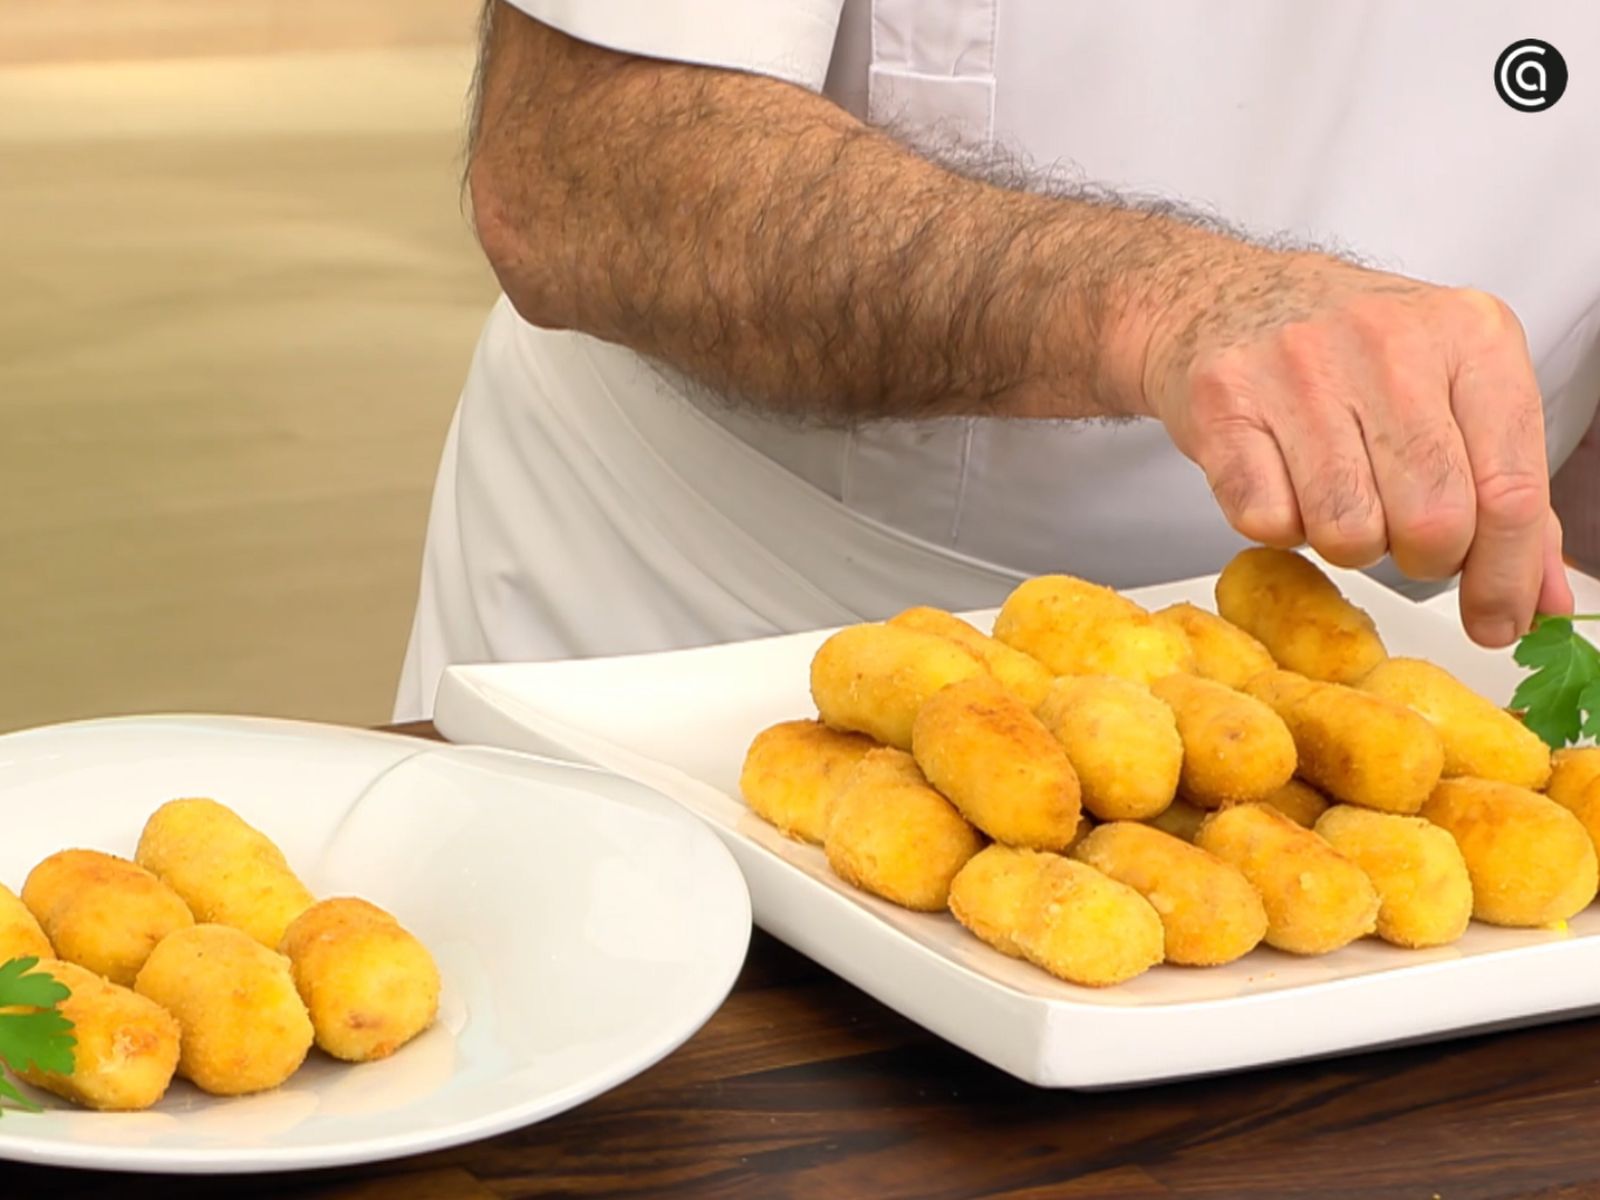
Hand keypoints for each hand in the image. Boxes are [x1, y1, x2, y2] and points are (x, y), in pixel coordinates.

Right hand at [1139, 248, 1566, 646]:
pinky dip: (1277, 524)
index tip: (1496, 621)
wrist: (1230, 296)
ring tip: (1339, 496)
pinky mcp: (1225, 400)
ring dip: (1345, 541)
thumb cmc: (1350, 354)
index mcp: (1472, 334)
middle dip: (1421, 558)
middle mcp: (1390, 342)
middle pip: (1434, 523)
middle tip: (1400, 534)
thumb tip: (1540, 601)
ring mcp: (1300, 367)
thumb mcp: (1451, 392)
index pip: (1512, 491)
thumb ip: (1505, 493)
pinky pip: (1266, 521)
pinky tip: (1282, 482)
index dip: (1507, 576)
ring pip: (1347, 533)